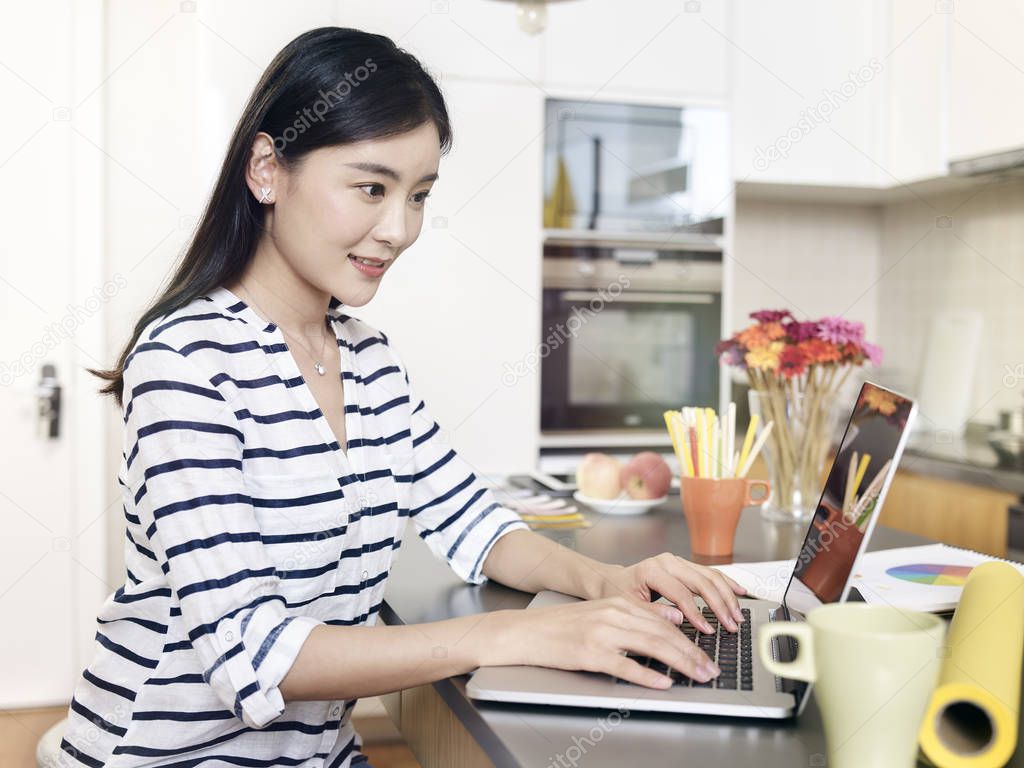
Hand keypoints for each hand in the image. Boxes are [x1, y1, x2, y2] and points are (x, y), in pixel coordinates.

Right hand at [486, 596, 720, 688]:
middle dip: (693, 654)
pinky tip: (663, 683)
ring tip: (699, 676)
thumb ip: (638, 613)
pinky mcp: (590, 653)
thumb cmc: (563, 625)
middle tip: (711, 670)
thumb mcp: (603, 611)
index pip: (664, 622)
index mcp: (620, 603)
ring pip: (652, 647)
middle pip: (664, 634)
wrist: (527, 631)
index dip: (691, 640)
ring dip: (681, 664)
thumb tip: (674, 618)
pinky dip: (647, 675)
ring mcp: (602, 633)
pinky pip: (625, 665)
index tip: (708, 656)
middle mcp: (614, 614)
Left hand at [594, 553, 747, 633]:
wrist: (614, 581)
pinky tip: (740, 591)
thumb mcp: (629, 606)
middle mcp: (668, 562)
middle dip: (720, 605)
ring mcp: (678, 562)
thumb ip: (652, 612)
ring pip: (710, 576)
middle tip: (731, 625)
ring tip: (738, 615)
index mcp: (653, 570)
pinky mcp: (685, 565)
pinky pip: (710, 573)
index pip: (681, 593)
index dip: (696, 613)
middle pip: (701, 582)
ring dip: (727, 596)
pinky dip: (727, 583)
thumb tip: (679, 619)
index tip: (707, 630)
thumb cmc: (619, 593)